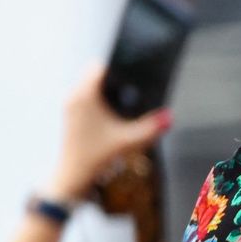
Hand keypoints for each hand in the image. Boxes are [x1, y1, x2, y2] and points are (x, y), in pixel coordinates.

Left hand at [45, 67, 172, 200]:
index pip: (100, 66)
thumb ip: (151, 128)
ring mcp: (70, 105)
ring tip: (126, 96)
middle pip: (94, 73)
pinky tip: (114, 110)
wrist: (74, 175)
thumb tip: (170, 116)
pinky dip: (98, 96)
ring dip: (106, 86)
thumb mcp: (129, 141)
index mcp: (85, 96)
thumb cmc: (97, 156)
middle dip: (114, 76)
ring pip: (89, 83)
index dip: (119, 66)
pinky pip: (85, 94)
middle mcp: (74, 96)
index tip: (135, 71)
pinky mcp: (71, 114)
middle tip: (133, 85)